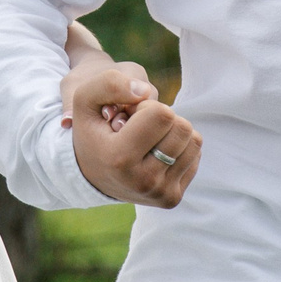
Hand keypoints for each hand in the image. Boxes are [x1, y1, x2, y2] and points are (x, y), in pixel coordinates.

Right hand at [67, 60, 199, 208]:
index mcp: (120, 158)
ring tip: (148, 141)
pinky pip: (195, 155)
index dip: (147, 107)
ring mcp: (160, 193)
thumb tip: (144, 91)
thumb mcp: (85, 99)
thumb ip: (110, 83)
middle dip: (163, 119)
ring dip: (173, 132)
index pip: (162, 114)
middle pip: (182, 127)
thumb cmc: (92, 131)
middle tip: (140, 129)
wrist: (91, 175)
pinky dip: (179, 147)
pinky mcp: (172, 198)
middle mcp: (142, 181)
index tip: (129, 118)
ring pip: (194, 141)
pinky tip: (156, 153)